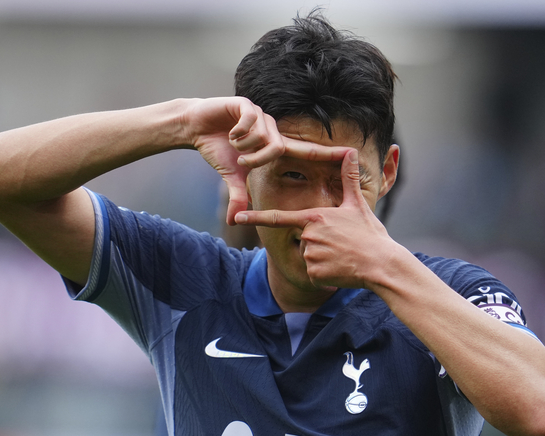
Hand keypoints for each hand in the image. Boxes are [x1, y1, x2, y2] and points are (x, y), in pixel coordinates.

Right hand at [181, 97, 350, 224]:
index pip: (305, 150)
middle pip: (278, 148)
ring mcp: (260, 115)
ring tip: (233, 144)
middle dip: (258, 158)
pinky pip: (249, 121)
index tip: (349, 154)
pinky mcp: (245, 104)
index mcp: (275, 144)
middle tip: (242, 160)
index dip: (326, 153)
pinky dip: (238, 132)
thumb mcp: (231, 176)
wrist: (195, 127)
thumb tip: (233, 221)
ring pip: (262, 136)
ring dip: (245, 145)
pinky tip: (229, 132)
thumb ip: (238, 196)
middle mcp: (272, 128)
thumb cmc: (218, 150)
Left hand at [234, 150, 396, 288]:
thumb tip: (351, 152)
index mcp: (314, 217)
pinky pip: (313, 274)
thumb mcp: (358, 205)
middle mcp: (308, 235)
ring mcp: (310, 255)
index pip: (279, 217)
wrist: (381, 264)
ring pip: (308, 257)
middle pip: (302, 239)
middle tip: (341, 245)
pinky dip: (325, 274)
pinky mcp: (315, 274)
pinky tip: (340, 269)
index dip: (256, 218)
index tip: (237, 217)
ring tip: (343, 256)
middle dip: (318, 243)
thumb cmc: (370, 234)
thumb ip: (349, 179)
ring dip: (323, 259)